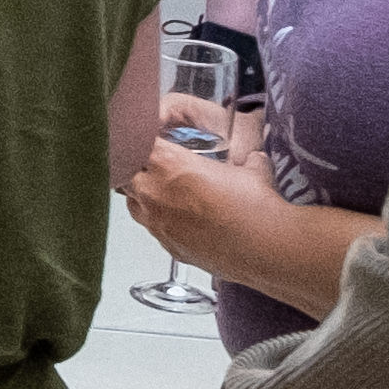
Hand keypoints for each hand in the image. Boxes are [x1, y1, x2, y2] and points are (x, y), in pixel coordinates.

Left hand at [122, 125, 300, 267]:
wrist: (265, 249)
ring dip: (141, 194)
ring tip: (165, 193)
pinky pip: (151, 228)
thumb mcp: (250, 168)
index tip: (148, 140)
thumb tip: (253, 158)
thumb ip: (244, 158)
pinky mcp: (166, 246)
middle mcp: (153, 191)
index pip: (135, 142)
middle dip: (135, 166)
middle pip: (124, 172)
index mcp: (168, 163)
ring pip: (132, 201)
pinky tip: (180, 220)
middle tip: (153, 166)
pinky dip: (158, 220)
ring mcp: (156, 222)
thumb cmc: (255, 205)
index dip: (140, 139)